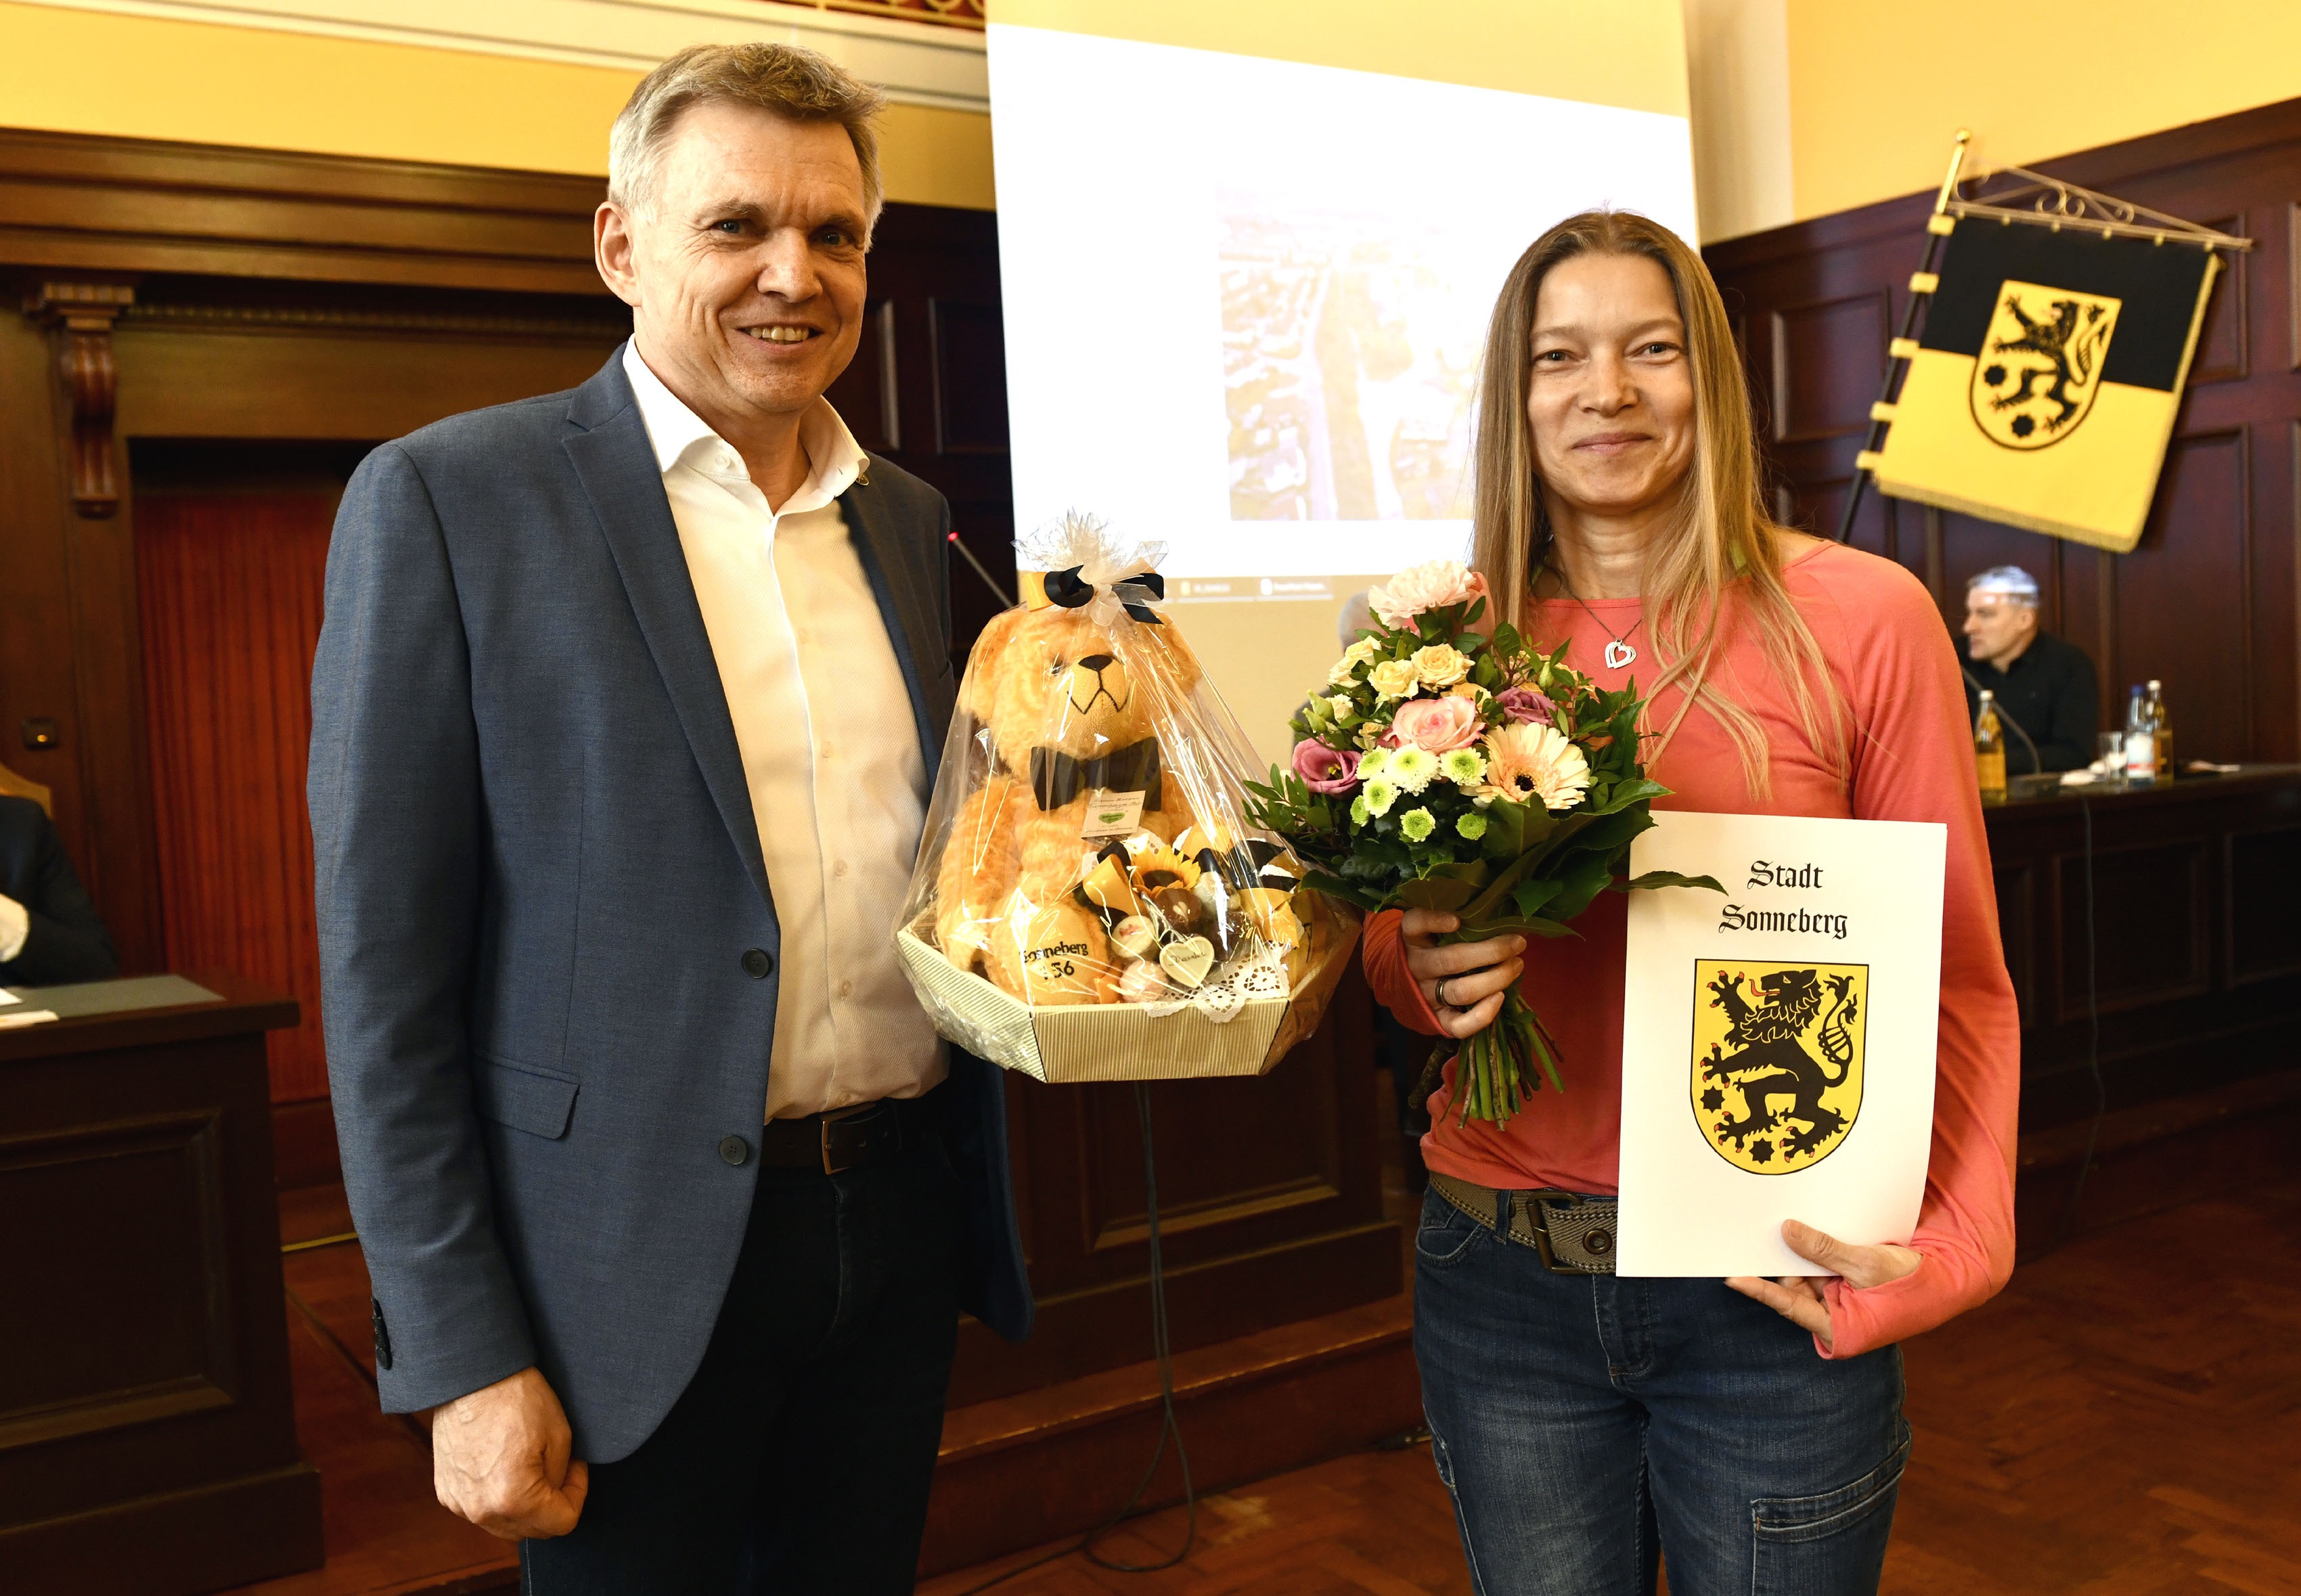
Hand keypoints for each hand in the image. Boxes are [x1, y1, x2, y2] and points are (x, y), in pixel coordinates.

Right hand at [430, 1365, 588, 1539]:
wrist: (472, 1377)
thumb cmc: (517, 1398)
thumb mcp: (559, 1437)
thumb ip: (561, 1479)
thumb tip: (557, 1493)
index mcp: (513, 1498)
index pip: (562, 1523)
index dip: (577, 1495)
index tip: (577, 1469)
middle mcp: (481, 1510)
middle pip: (533, 1530)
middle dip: (552, 1505)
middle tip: (559, 1469)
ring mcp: (460, 1504)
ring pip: (506, 1526)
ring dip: (525, 1508)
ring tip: (531, 1468)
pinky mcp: (446, 1493)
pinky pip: (482, 1511)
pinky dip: (498, 1500)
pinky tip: (504, 1468)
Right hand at [1399, 909, 1524, 1039]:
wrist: (1409, 986)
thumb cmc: (1434, 949)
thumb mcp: (1434, 930)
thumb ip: (1459, 923)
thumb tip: (1504, 915)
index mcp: (1414, 939)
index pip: (1416, 925)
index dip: (1435, 921)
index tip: (1457, 920)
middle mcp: (1417, 967)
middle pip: (1452, 960)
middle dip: (1491, 951)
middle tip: (1517, 943)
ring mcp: (1427, 995)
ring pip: (1461, 991)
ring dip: (1495, 979)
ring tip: (1517, 965)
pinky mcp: (1438, 1019)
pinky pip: (1459, 1025)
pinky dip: (1482, 1015)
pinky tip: (1500, 998)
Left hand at [1725, 1220, 1920, 1350]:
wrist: (1948, 1281)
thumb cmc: (1911, 1283)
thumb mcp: (1865, 1264)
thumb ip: (1824, 1250)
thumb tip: (1786, 1231)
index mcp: (1836, 1327)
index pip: (1787, 1305)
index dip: (1758, 1288)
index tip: (1730, 1275)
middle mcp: (1833, 1316)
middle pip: (1793, 1286)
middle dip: (1779, 1262)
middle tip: (1753, 1234)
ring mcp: (1839, 1299)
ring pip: (1805, 1273)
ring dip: (1798, 1253)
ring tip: (1780, 1226)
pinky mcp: (1847, 1283)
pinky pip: (1821, 1265)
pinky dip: (1814, 1250)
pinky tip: (1802, 1229)